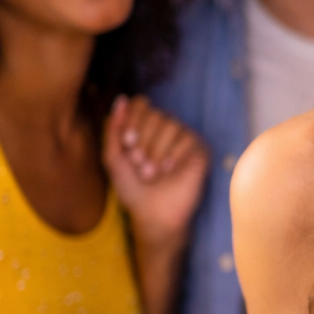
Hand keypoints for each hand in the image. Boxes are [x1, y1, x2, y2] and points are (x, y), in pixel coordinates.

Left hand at [103, 95, 208, 249]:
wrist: (153, 214)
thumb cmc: (133, 189)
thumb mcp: (114, 159)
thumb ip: (113, 130)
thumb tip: (121, 99)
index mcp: (145, 128)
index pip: (142, 104)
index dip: (133, 121)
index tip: (127, 144)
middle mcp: (165, 130)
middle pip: (156, 114)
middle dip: (144, 140)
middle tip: (140, 164)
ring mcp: (183, 139)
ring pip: (171, 124)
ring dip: (156, 150)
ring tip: (152, 172)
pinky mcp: (199, 150)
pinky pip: (187, 138)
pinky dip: (173, 155)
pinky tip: (169, 171)